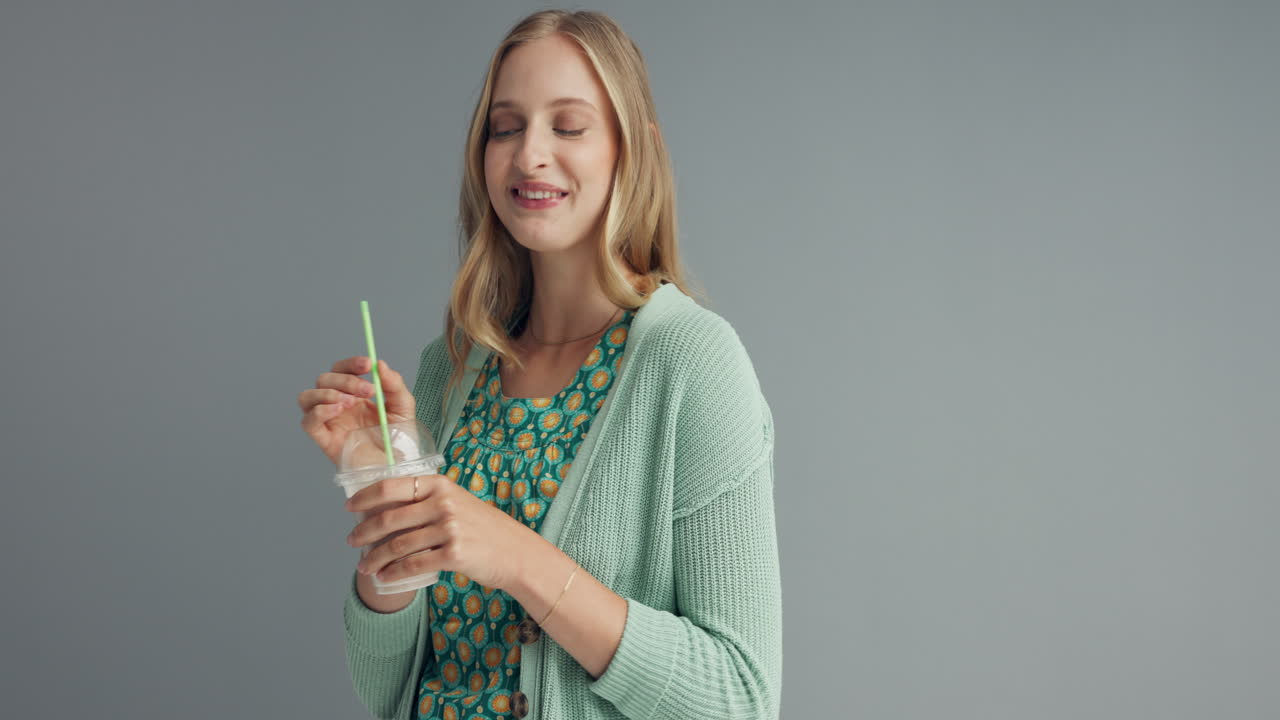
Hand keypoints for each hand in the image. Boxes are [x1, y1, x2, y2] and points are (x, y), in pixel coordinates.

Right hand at [298, 356, 414, 466]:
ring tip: (351, 402)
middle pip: (324, 379)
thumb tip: (379, 364)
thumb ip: (394, 384)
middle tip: (368, 390)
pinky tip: (338, 410)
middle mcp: (338, 406)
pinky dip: (319, 411)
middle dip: (346, 380)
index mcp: (355, 394)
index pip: (341, 370)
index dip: (350, 363)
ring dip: (328, 393)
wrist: (399, 467)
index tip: (367, 364)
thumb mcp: (403, 406)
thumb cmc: (399, 439)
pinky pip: (308, 422)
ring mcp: (329, 422)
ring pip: (307, 397)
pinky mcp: (324, 440)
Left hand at [344, 473, 540, 591]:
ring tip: (363, 567)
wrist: (515, 552)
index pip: (391, 486)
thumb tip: (384, 510)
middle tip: (351, 541)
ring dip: (374, 558)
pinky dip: (393, 573)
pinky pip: (412, 564)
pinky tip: (384, 577)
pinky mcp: (453, 553)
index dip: (365, 497)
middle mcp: (443, 503)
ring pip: (397, 544)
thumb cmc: (483, 528)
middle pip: (389, 517)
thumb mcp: (457, 502)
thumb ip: (427, 501)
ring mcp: (449, 528)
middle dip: (363, 532)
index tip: (349, 508)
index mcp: (440, 484)